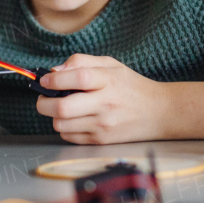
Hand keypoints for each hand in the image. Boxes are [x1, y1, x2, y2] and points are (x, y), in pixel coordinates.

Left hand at [34, 54, 163, 143]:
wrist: (158, 112)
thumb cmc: (132, 86)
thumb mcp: (112, 65)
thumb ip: (82, 62)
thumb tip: (54, 71)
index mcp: (109, 80)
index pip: (77, 77)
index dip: (54, 79)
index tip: (45, 79)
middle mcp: (106, 103)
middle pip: (62, 107)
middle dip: (44, 102)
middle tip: (45, 97)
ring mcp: (103, 125)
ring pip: (61, 124)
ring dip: (54, 116)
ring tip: (62, 108)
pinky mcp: (101, 140)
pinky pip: (69, 136)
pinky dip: (65, 128)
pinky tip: (74, 119)